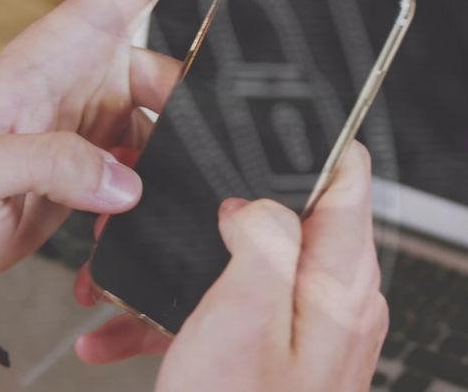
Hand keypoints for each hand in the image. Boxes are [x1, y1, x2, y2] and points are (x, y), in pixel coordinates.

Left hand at [0, 0, 286, 294]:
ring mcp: (95, 112)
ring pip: (170, 117)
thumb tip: (128, 179)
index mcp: (55, 51)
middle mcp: (83, 73)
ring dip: (170, 161)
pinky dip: (150, 189)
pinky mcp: (101, 152)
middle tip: (201, 155)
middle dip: (196, 110)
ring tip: (137, 199)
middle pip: (172, 64)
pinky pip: (153, 156)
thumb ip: (51, 164)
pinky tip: (124, 221)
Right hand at [76, 144, 388, 391]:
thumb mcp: (245, 317)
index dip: (310, 136)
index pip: (348, 176)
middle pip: (285, 215)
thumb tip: (255, 199)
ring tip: (126, 279)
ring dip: (183, 269)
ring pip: (241, 267)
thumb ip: (263, 238)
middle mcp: (333, 301)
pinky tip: (120, 331)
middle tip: (175, 194)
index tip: (267, 110)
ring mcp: (304, 331)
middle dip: (222, 205)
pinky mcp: (272, 357)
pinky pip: (225, 317)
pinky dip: (175, 318)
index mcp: (341, 280)